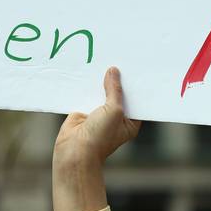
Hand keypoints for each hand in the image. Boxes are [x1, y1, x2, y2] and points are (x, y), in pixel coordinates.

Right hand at [51, 67, 140, 210]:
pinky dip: (86, 85)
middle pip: (118, 94)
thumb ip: (114, 90)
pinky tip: (88, 71)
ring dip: (101, 82)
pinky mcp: (83, 111)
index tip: (136, 68)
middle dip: (118, 80)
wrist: (74, 151)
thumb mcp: (114, 110)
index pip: (135, 100)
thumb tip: (113, 71)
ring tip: (105, 60)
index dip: (136, 85)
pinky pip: (86, 94)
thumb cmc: (100, 136)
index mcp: (129, 122)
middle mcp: (115, 118)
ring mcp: (98, 114)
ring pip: (101, 93)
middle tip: (121, 60)